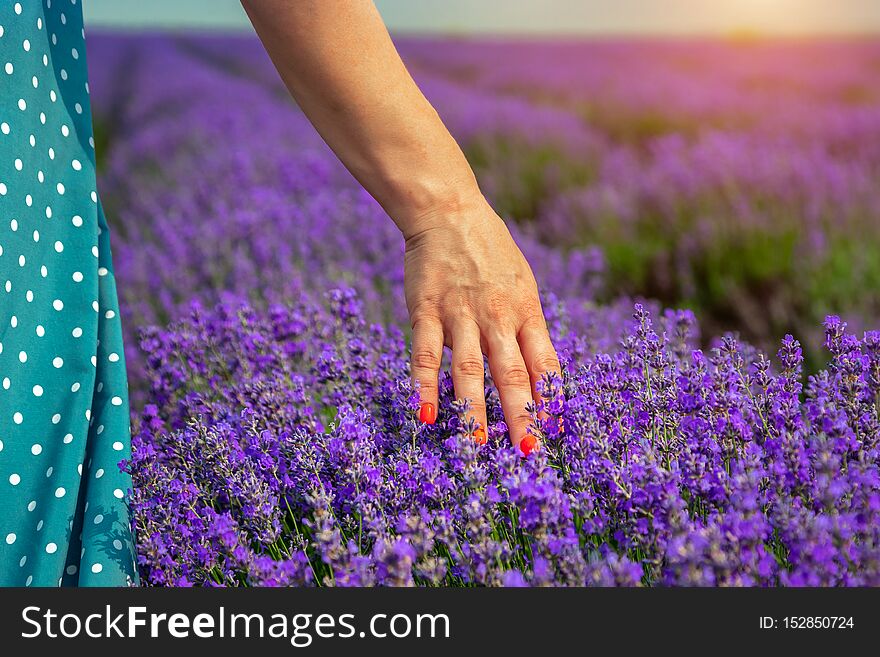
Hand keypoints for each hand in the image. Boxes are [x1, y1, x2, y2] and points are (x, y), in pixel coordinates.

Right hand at [404, 195, 559, 453]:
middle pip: (513, 373)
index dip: (550, 400)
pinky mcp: (426, 311)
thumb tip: (539, 374)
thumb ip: (527, 327)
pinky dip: (425, 385)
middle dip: (521, 415)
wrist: (449, 211)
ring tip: (475, 445)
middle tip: (526, 453)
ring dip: (472, 408)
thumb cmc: (490, 252)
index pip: (545, 364)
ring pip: (469, 368)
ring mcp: (461, 314)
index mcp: (527, 312)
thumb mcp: (522, 284)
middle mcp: (498, 316)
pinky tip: (425, 413)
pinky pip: (426, 353)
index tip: (555, 433)